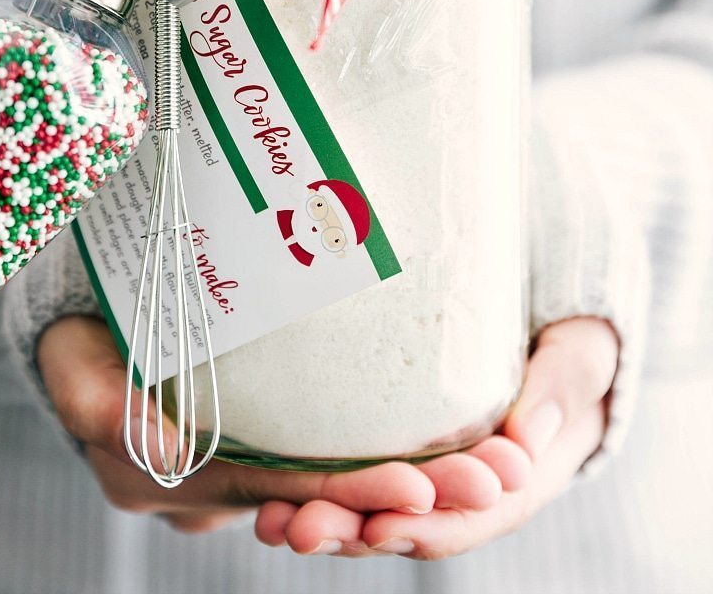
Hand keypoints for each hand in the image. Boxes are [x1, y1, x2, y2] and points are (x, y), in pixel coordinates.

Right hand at [38, 316, 512, 533]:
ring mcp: (244, 464)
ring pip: (340, 476)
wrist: (81, 319)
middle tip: (491, 479)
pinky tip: (454, 438)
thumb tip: (174, 449)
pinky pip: (329, 447)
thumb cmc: (74, 338)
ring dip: (419, 475)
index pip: (284, 493)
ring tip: (496, 465)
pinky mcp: (265, 429)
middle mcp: (218, 488)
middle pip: (330, 496)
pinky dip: (390, 448)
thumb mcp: (70, 366)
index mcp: (178, 483)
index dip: (354, 493)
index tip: (424, 489)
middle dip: (413, 494)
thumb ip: (102, 406)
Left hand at [255, 317, 618, 557]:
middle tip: (303, 527)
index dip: (425, 526)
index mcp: (521, 479)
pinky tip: (267, 499)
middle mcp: (468, 488)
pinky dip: (314, 490)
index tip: (380, 525)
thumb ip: (563, 383)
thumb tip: (525, 438)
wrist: (554, 322)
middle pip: (410, 521)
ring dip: (326, 518)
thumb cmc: (576, 337)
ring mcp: (430, 469)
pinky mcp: (397, 444)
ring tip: (273, 521)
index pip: (471, 517)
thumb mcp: (583, 352)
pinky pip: (355, 474)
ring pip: (374, 506)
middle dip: (354, 528)